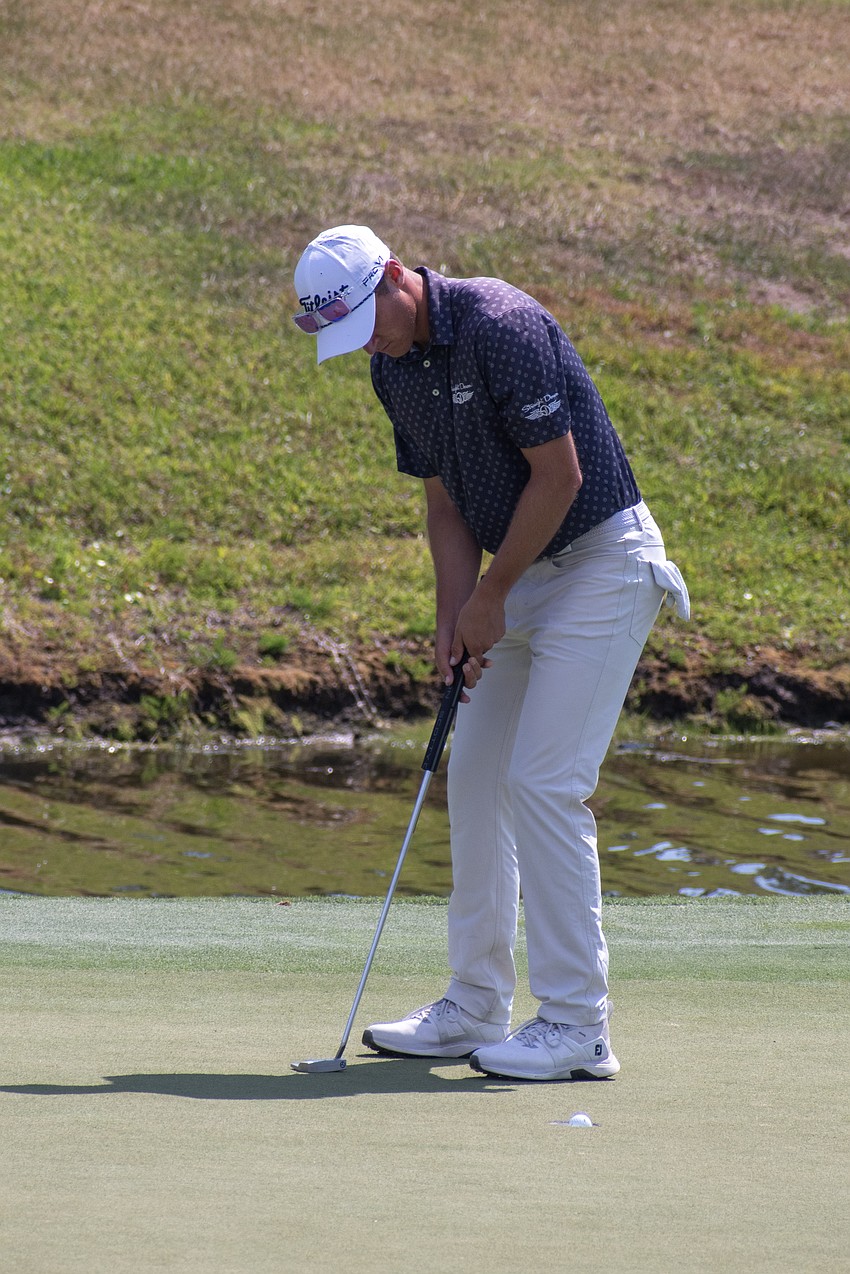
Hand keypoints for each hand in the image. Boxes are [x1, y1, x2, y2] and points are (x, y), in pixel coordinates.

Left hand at [449, 586, 503, 700]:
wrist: (488, 598)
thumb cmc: (470, 613)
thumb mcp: (459, 631)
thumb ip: (457, 649)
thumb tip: (453, 663)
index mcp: (475, 647)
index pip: (474, 661)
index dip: (470, 658)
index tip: (468, 652)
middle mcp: (487, 645)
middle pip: (481, 651)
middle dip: (476, 645)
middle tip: (471, 631)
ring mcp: (496, 638)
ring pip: (488, 642)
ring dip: (483, 637)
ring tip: (478, 622)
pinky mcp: (501, 631)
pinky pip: (494, 635)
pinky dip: (490, 630)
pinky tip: (486, 620)